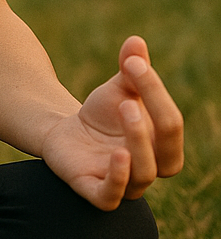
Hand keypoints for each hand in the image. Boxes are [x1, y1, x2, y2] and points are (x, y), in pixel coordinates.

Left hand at [41, 35, 183, 210]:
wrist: (67, 133)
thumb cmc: (103, 113)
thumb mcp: (118, 88)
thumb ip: (131, 68)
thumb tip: (136, 41)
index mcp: (163, 145)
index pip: (171, 124)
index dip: (156, 92)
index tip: (132, 62)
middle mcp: (150, 168)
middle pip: (168, 159)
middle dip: (153, 127)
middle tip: (130, 99)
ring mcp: (124, 183)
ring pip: (143, 175)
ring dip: (138, 143)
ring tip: (125, 109)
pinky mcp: (94, 191)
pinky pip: (111, 197)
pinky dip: (118, 178)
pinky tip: (118, 154)